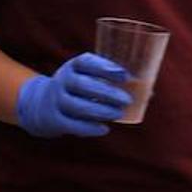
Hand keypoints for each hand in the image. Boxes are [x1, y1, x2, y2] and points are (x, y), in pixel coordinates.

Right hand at [15, 53, 131, 138]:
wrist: (41, 103)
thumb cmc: (80, 86)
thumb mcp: (89, 76)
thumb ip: (114, 81)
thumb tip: (150, 93)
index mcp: (75, 65)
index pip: (87, 62)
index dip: (105, 67)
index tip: (124, 75)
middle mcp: (63, 80)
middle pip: (83, 85)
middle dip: (107, 93)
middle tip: (127, 100)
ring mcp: (56, 100)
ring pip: (78, 106)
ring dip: (100, 111)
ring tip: (118, 114)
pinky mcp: (54, 119)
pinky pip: (71, 124)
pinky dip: (88, 128)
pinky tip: (104, 129)